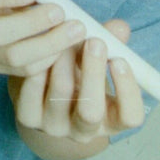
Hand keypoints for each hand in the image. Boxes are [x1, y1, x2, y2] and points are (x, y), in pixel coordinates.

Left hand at [9, 19, 144, 146]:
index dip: (127, 90)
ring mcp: (54, 127)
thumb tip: (119, 28)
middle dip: (93, 73)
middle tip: (94, 41)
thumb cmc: (78, 70)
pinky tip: (41, 45)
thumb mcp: (96, 61)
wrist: (41, 88)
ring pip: (60, 94)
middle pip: (91, 112)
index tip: (120, 59)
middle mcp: (84, 130)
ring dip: (64, 60)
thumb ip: (110, 44)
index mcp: (111, 120)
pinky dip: (38, 64)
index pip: (130, 117)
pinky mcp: (29, 116)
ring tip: (63, 33)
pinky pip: (33, 88)